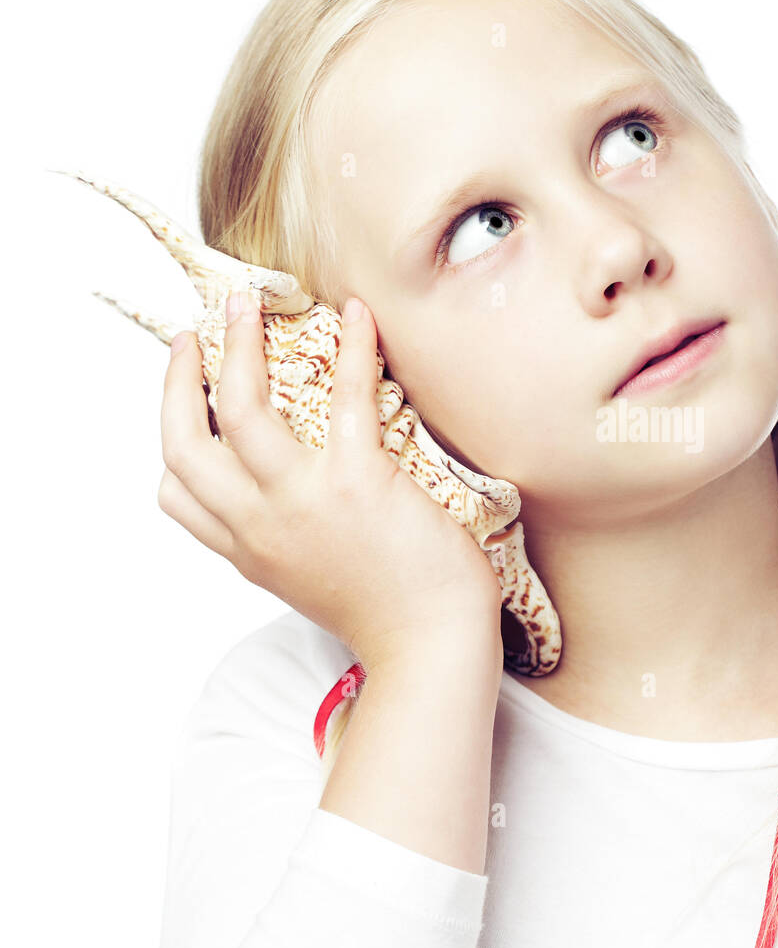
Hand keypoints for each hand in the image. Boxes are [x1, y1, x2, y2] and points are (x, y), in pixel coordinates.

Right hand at [158, 291, 502, 668]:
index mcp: (247, 550)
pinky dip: (351, 347)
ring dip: (240, 345)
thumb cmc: (388, 611)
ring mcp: (303, 502)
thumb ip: (282, 539)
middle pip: (184, 443)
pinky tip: (357, 313)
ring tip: (248, 302)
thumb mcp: (309, 580)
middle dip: (180, 378)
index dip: (174, 435)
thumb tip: (287, 491)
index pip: (176, 493)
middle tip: (199, 332)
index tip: (187, 394)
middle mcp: (259, 525)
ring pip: (242, 408)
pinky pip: (345, 397)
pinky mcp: (359, 483)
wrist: (433, 645)